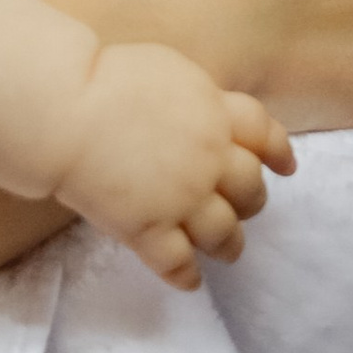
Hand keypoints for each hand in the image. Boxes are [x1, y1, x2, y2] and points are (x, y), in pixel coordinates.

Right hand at [50, 45, 294, 287]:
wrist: (66, 109)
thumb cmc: (104, 78)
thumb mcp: (170, 71)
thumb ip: (197, 98)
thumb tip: (205, 111)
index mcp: (215, 113)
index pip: (263, 134)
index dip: (278, 151)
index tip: (286, 166)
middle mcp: (209, 159)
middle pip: (250, 188)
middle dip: (251, 201)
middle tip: (244, 209)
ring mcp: (182, 198)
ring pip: (223, 232)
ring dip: (229, 245)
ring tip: (228, 253)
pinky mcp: (149, 229)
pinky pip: (177, 262)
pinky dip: (187, 276)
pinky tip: (189, 282)